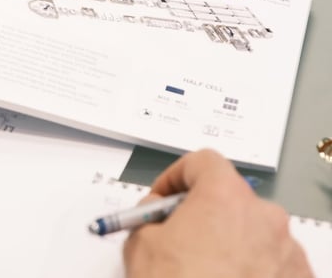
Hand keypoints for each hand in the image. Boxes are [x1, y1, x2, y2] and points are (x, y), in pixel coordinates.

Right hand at [122, 149, 313, 277]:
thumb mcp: (140, 245)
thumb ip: (149, 217)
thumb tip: (157, 216)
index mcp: (226, 197)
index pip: (203, 162)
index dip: (176, 177)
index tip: (162, 199)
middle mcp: (265, 218)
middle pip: (231, 199)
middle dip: (203, 214)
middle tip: (178, 238)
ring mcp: (288, 255)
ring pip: (253, 235)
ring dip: (229, 245)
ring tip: (202, 273)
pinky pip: (273, 267)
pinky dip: (252, 273)